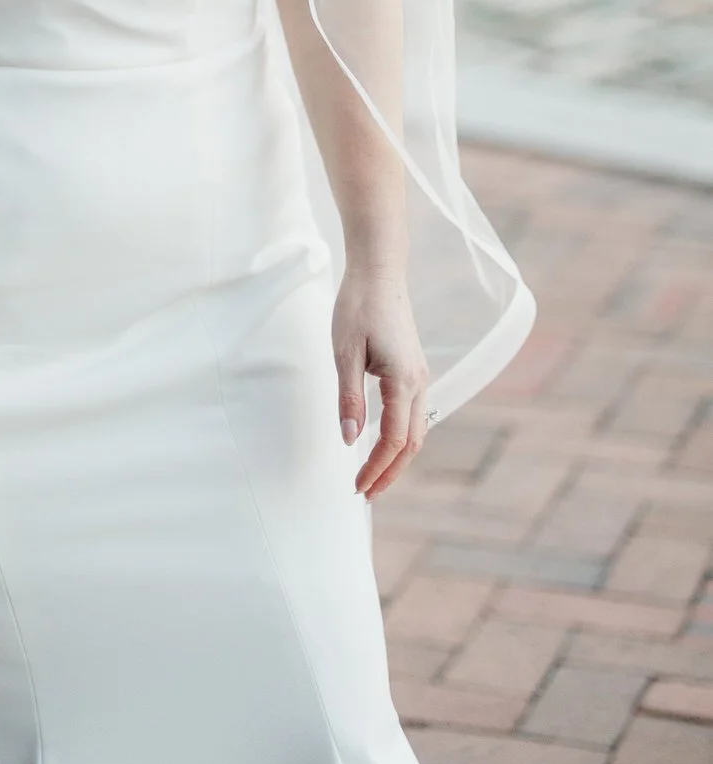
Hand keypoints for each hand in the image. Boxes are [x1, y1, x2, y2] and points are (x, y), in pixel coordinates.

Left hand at [333, 264, 428, 501]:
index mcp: (404, 380)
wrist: (379, 270)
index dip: (377, 467)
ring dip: (396, 457)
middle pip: (411, 442)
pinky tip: (382, 443)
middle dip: (390, 471)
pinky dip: (400, 437)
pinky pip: (412, 413)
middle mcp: (419, 382)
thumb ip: (349, 397)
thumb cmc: (358, 305)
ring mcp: (419, 375)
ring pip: (415, 430)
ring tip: (373, 476)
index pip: (394, 439)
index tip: (358, 487)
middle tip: (365, 493)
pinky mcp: (413, 368)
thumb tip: (350, 440)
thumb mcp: (344, 351)